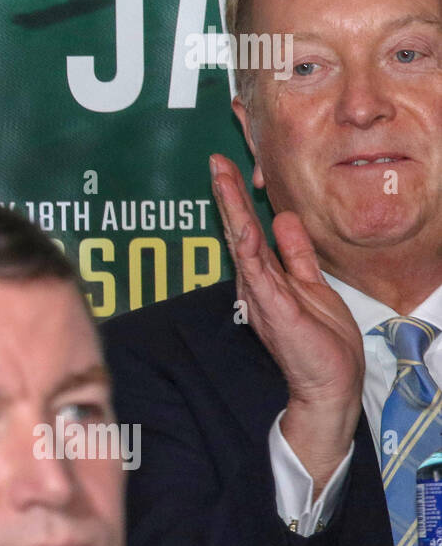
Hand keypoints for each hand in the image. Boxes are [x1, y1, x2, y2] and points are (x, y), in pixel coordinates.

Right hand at [209, 153, 363, 492]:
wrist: (331, 383)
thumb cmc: (321, 341)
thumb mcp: (311, 283)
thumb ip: (296, 252)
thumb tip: (282, 217)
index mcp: (265, 277)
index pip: (248, 230)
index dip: (237, 199)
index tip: (226, 168)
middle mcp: (256, 284)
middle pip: (238, 232)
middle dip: (226, 196)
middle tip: (215, 162)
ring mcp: (261, 297)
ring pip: (242, 246)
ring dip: (232, 213)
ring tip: (221, 181)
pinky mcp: (274, 312)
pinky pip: (259, 278)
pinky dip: (250, 253)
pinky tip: (244, 231)